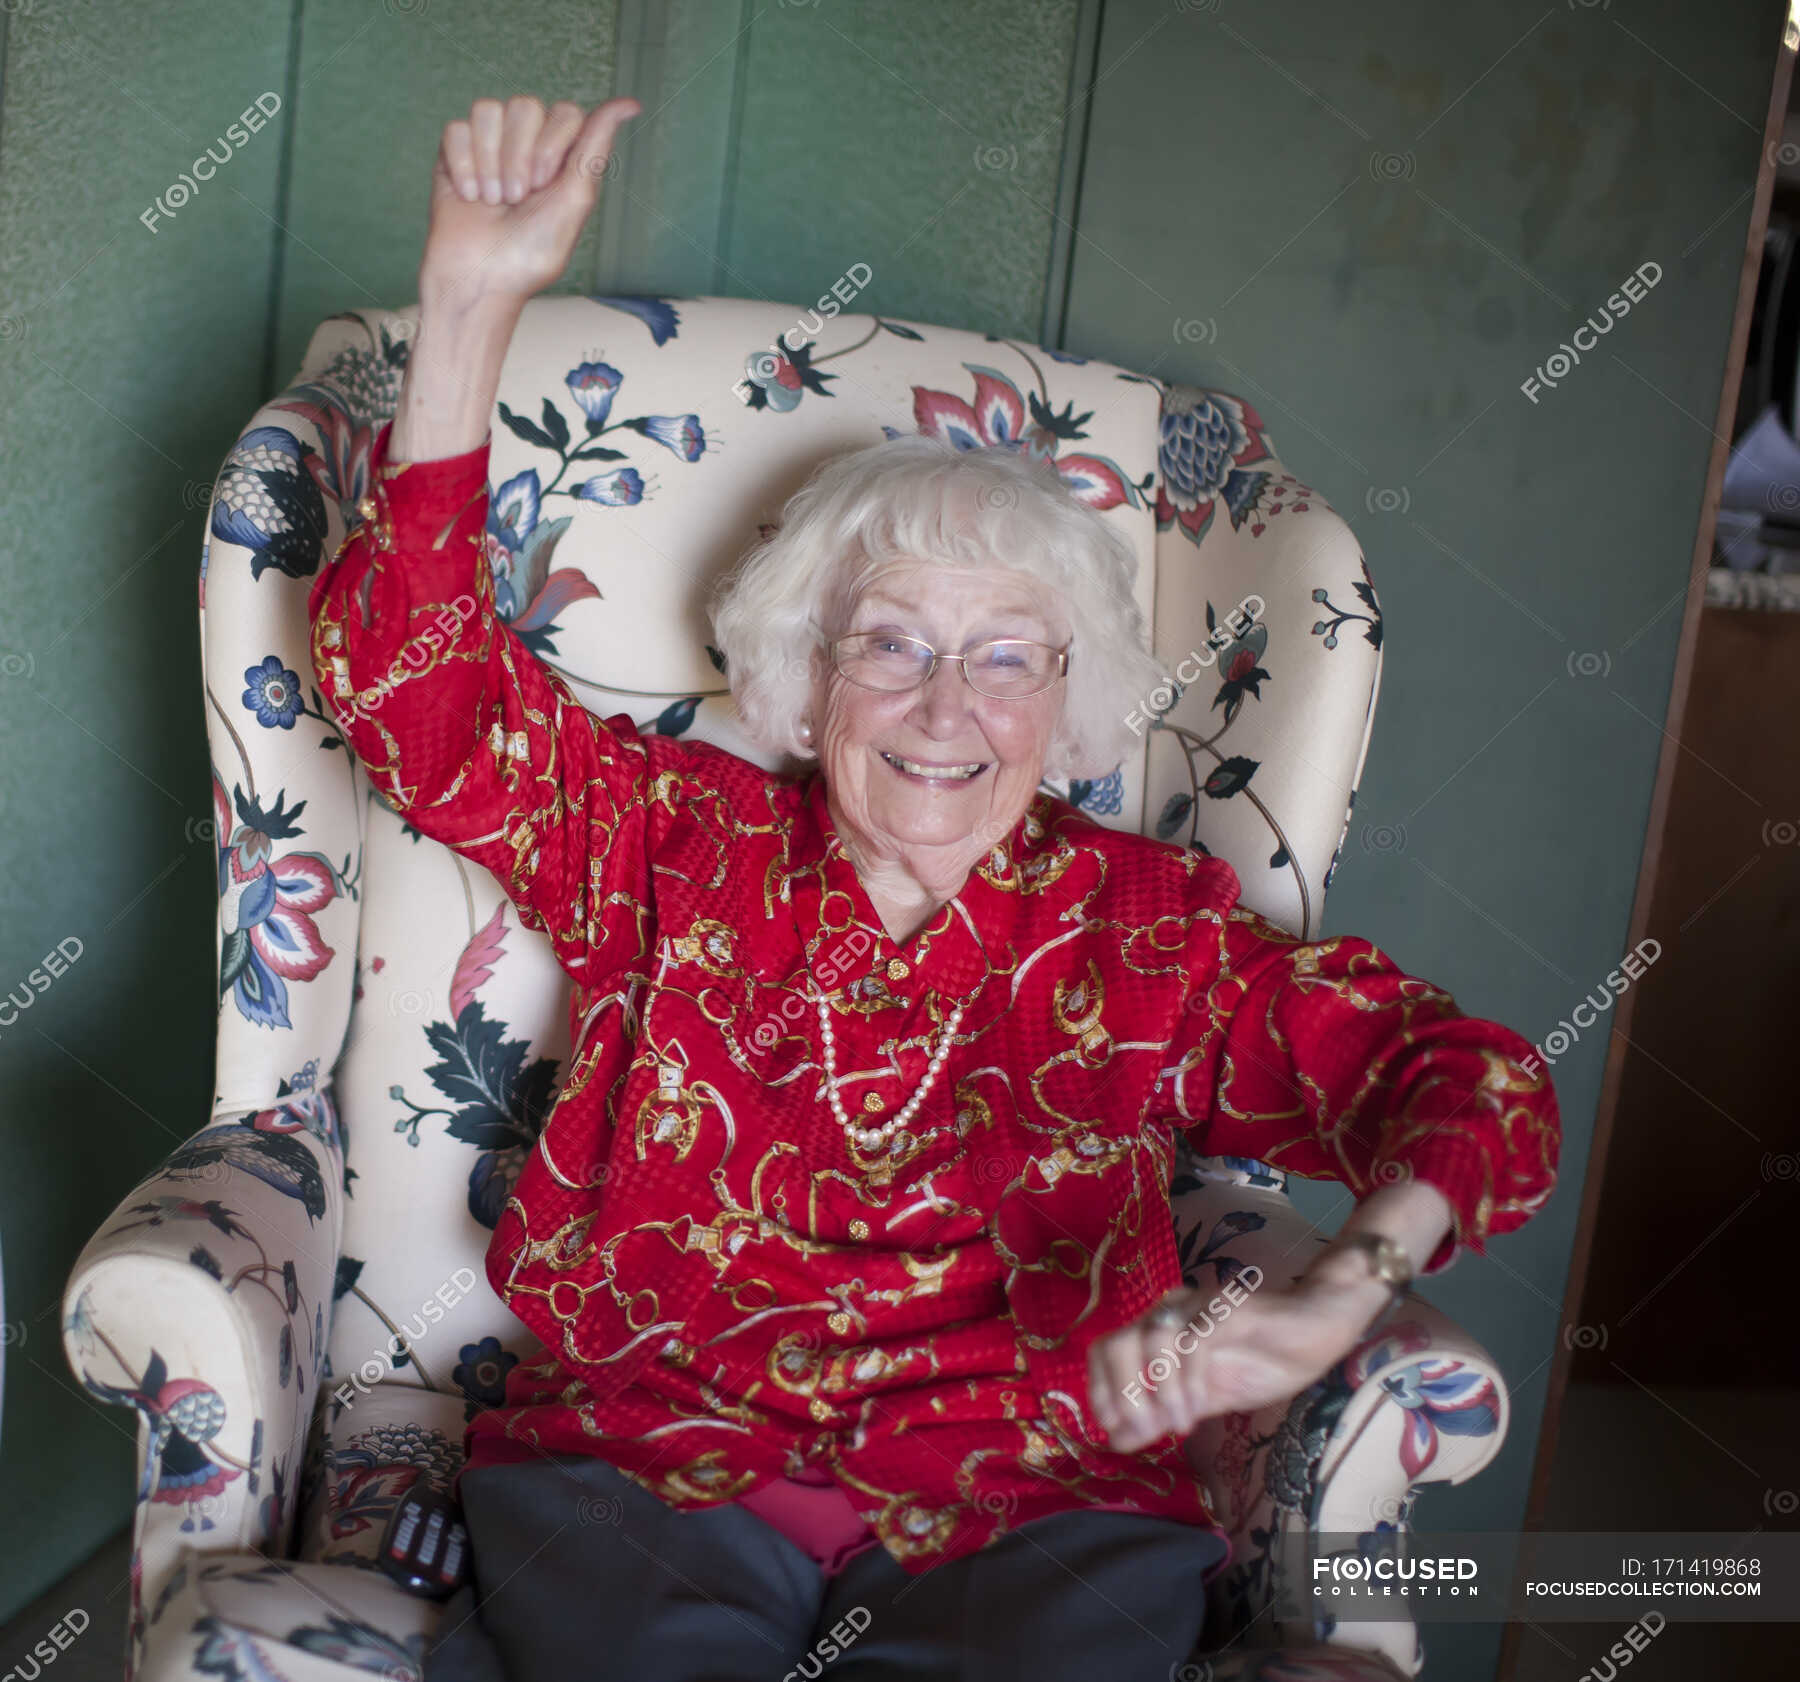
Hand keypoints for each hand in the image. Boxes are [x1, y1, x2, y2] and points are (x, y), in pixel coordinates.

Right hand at [419, 94, 640, 315]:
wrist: (480, 277)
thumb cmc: (531, 251)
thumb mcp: (574, 201)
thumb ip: (596, 148)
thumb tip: (630, 103)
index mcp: (562, 155)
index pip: (565, 112)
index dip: (552, 144)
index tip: (544, 185)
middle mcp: (527, 143)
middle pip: (525, 105)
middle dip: (520, 156)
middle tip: (517, 198)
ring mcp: (490, 145)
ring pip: (488, 110)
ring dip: (490, 162)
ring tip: (493, 200)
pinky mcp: (455, 151)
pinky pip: (457, 129)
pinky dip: (463, 166)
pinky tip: (470, 196)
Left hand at [1084, 1266, 1394, 1454]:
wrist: (1317, 1330)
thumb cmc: (1261, 1360)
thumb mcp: (1203, 1400)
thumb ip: (1161, 1416)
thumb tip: (1115, 1441)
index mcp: (1158, 1331)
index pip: (1103, 1350)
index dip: (1099, 1392)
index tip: (1111, 1432)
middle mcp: (1169, 1313)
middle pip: (1117, 1343)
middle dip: (1120, 1394)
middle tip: (1143, 1433)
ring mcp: (1197, 1306)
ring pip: (1151, 1338)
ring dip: (1158, 1390)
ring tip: (1178, 1426)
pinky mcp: (1227, 1308)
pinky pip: (1195, 1339)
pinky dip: (1188, 1380)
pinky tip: (1199, 1411)